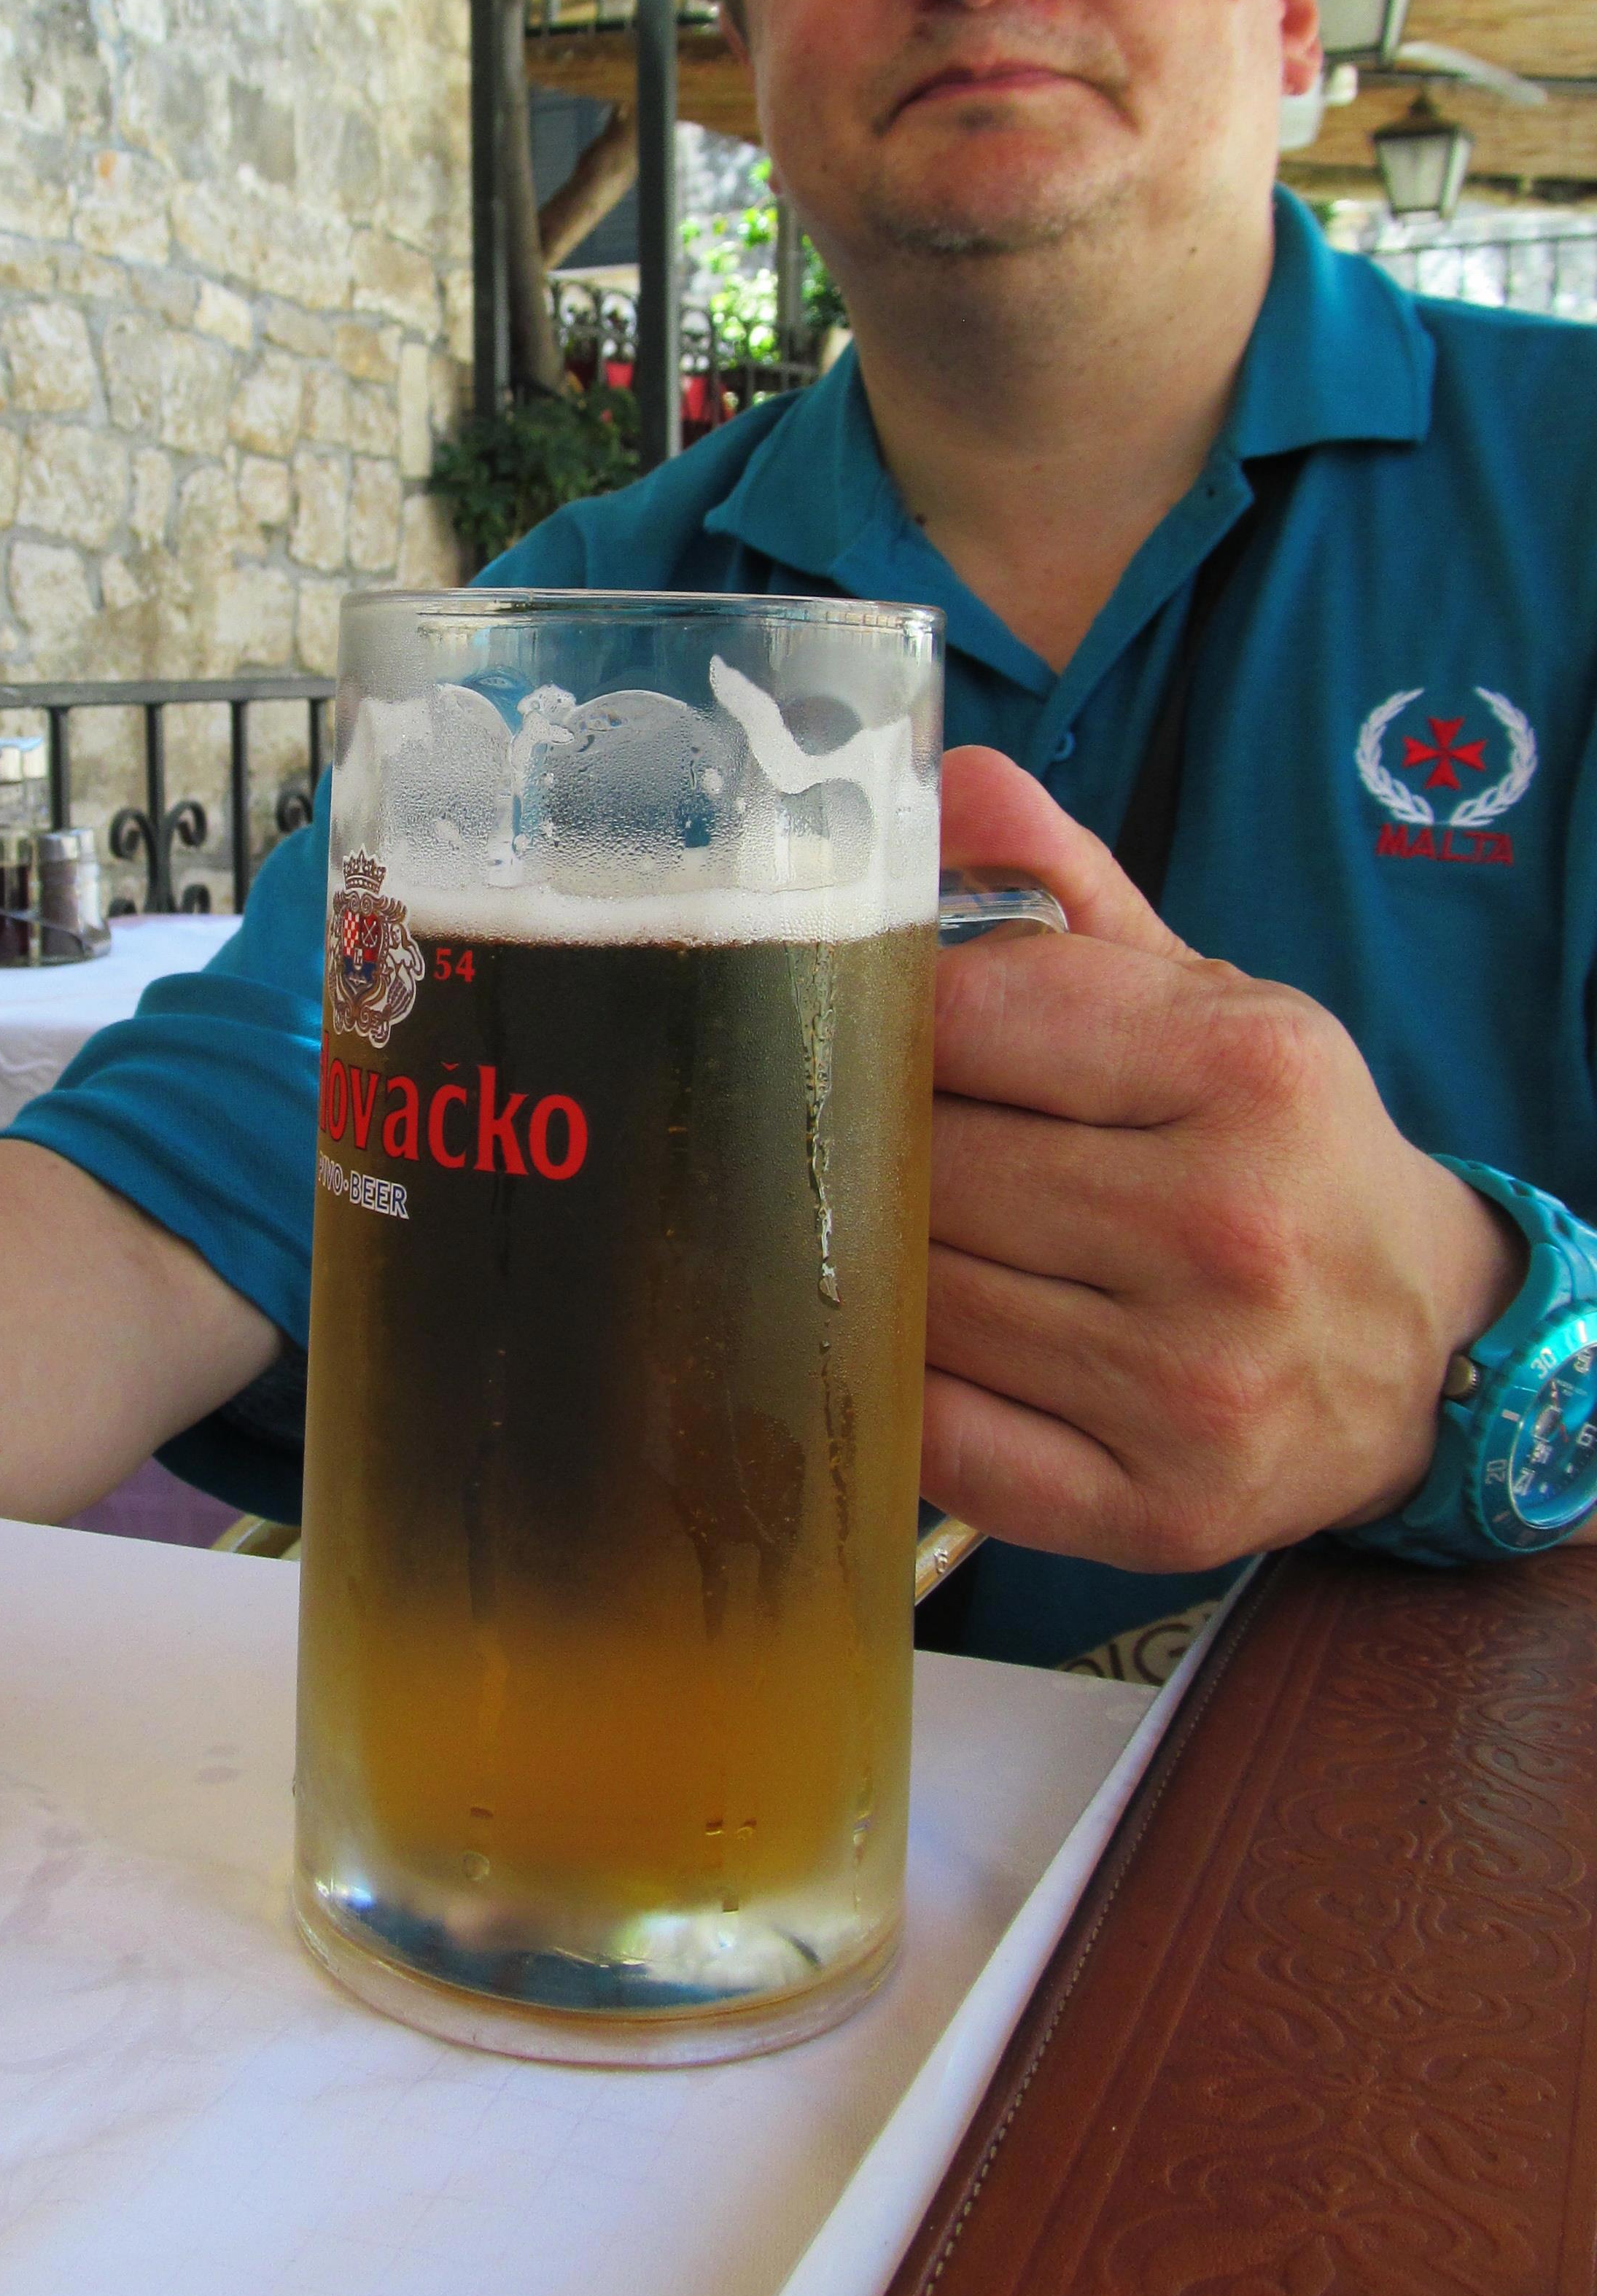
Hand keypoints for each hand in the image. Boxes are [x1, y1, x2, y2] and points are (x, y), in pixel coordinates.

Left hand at [921, 750, 1521, 1570]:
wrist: (1415, 1345)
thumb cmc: (1273, 1151)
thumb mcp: (1201, 996)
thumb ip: (1060, 888)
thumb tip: (948, 785)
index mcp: (1251, 1071)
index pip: (963, 1016)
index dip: (889, 1022)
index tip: (880, 1034)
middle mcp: (1231, 1230)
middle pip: (929, 1165)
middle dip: (883, 1148)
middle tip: (883, 1146)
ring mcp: (1192, 1385)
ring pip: (918, 1296)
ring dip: (881, 1262)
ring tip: (911, 1234)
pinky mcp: (1148, 1510)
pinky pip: (938, 1433)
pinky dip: (901, 1381)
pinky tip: (924, 1339)